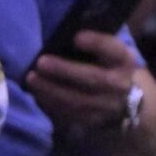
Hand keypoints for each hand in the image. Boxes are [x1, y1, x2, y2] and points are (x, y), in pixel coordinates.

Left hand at [24, 30, 139, 134]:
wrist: (124, 100)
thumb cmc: (106, 66)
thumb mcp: (108, 52)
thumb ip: (93, 43)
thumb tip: (64, 34)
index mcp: (124, 61)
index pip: (115, 50)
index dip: (98, 43)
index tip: (77, 37)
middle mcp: (120, 84)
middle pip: (94, 78)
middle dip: (65, 70)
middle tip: (41, 62)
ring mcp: (107, 106)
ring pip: (79, 100)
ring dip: (51, 90)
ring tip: (31, 78)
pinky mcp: (93, 121)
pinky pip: (69, 114)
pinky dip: (50, 103)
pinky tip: (36, 92)